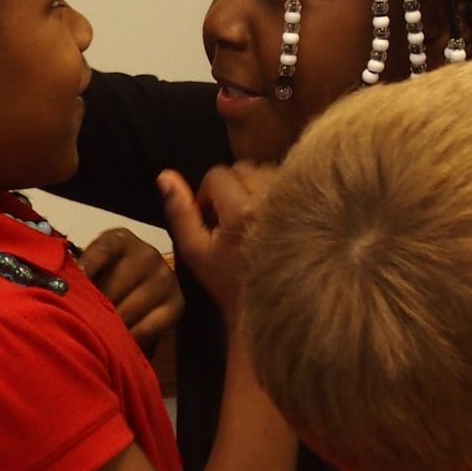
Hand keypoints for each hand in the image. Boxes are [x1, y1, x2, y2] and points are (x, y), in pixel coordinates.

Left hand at [77, 228, 183, 353]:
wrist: (146, 291)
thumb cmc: (108, 280)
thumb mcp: (95, 269)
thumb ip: (81, 273)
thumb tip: (57, 288)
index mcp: (121, 239)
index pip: (102, 251)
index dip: (84, 271)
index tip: (66, 292)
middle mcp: (147, 254)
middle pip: (113, 286)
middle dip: (92, 308)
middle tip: (74, 325)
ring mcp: (165, 279)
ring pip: (127, 310)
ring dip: (108, 327)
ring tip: (92, 338)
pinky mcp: (177, 304)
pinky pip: (147, 328)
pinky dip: (129, 339)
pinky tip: (116, 345)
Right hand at [158, 162, 277, 321]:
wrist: (269, 302)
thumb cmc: (227, 280)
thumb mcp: (194, 250)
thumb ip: (179, 211)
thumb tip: (165, 176)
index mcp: (241, 211)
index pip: (217, 175)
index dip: (207, 194)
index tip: (210, 217)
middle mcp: (270, 200)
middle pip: (242, 168)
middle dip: (230, 187)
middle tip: (228, 216)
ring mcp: (293, 202)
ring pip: (264, 171)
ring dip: (252, 187)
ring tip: (248, 216)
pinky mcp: (307, 206)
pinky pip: (285, 181)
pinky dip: (273, 192)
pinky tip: (268, 217)